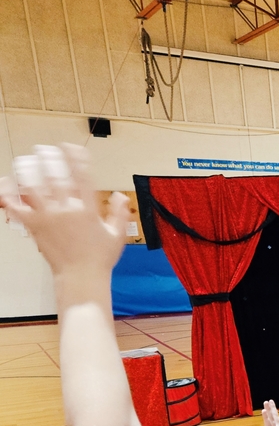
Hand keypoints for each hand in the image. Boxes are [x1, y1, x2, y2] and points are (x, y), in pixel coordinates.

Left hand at [0, 145, 128, 278]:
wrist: (81, 277)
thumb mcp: (117, 235)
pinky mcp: (34, 227)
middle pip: (55, 177)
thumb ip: (120, 213)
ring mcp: (49, 218)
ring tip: (26, 160)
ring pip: (33, 187)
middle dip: (49, 159)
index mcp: (88, 210)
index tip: (71, 148)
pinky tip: (6, 183)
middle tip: (45, 150)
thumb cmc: (99, 259)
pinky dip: (9, 194)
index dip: (76, 159)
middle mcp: (67, 210)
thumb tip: (120, 195)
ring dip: (28, 171)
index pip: (82, 177)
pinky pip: (17, 206)